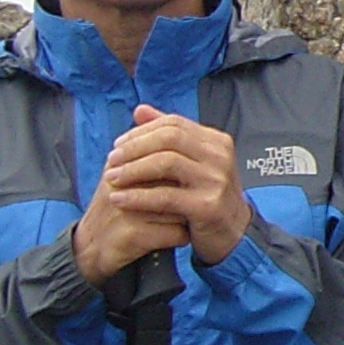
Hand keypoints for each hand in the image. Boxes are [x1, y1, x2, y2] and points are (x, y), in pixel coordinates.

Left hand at [71, 105, 247, 279]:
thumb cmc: (207, 197)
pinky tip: (119, 199)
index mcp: (216, 141)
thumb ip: (168, 137)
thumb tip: (140, 110)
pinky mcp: (208, 206)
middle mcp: (219, 156)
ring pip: (166, 163)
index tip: (118, 145)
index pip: (173, 124)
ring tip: (111, 178)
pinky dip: (137, 196)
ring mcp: (216, 180)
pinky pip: (165, 196)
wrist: (232, 234)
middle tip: (111, 160)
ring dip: (133, 169)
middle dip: (134, 148)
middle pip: (169, 138)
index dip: (141, 131)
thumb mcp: (192, 163)